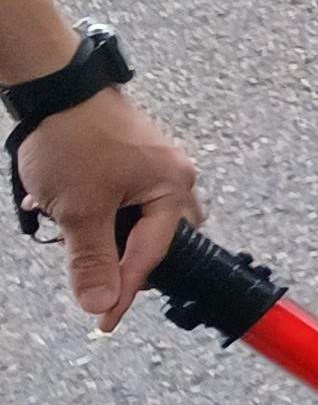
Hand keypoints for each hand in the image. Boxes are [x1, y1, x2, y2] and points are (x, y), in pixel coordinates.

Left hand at [16, 88, 200, 331]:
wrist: (56, 84)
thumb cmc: (75, 139)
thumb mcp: (79, 210)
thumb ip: (92, 260)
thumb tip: (100, 303)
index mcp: (173, 189)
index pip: (151, 256)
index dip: (123, 292)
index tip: (102, 320)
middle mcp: (174, 175)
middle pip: (157, 239)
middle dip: (123, 260)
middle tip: (91, 276)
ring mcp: (155, 163)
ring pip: (137, 219)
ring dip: (104, 233)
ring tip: (68, 232)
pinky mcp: (134, 155)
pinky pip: (125, 198)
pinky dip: (97, 212)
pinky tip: (63, 207)